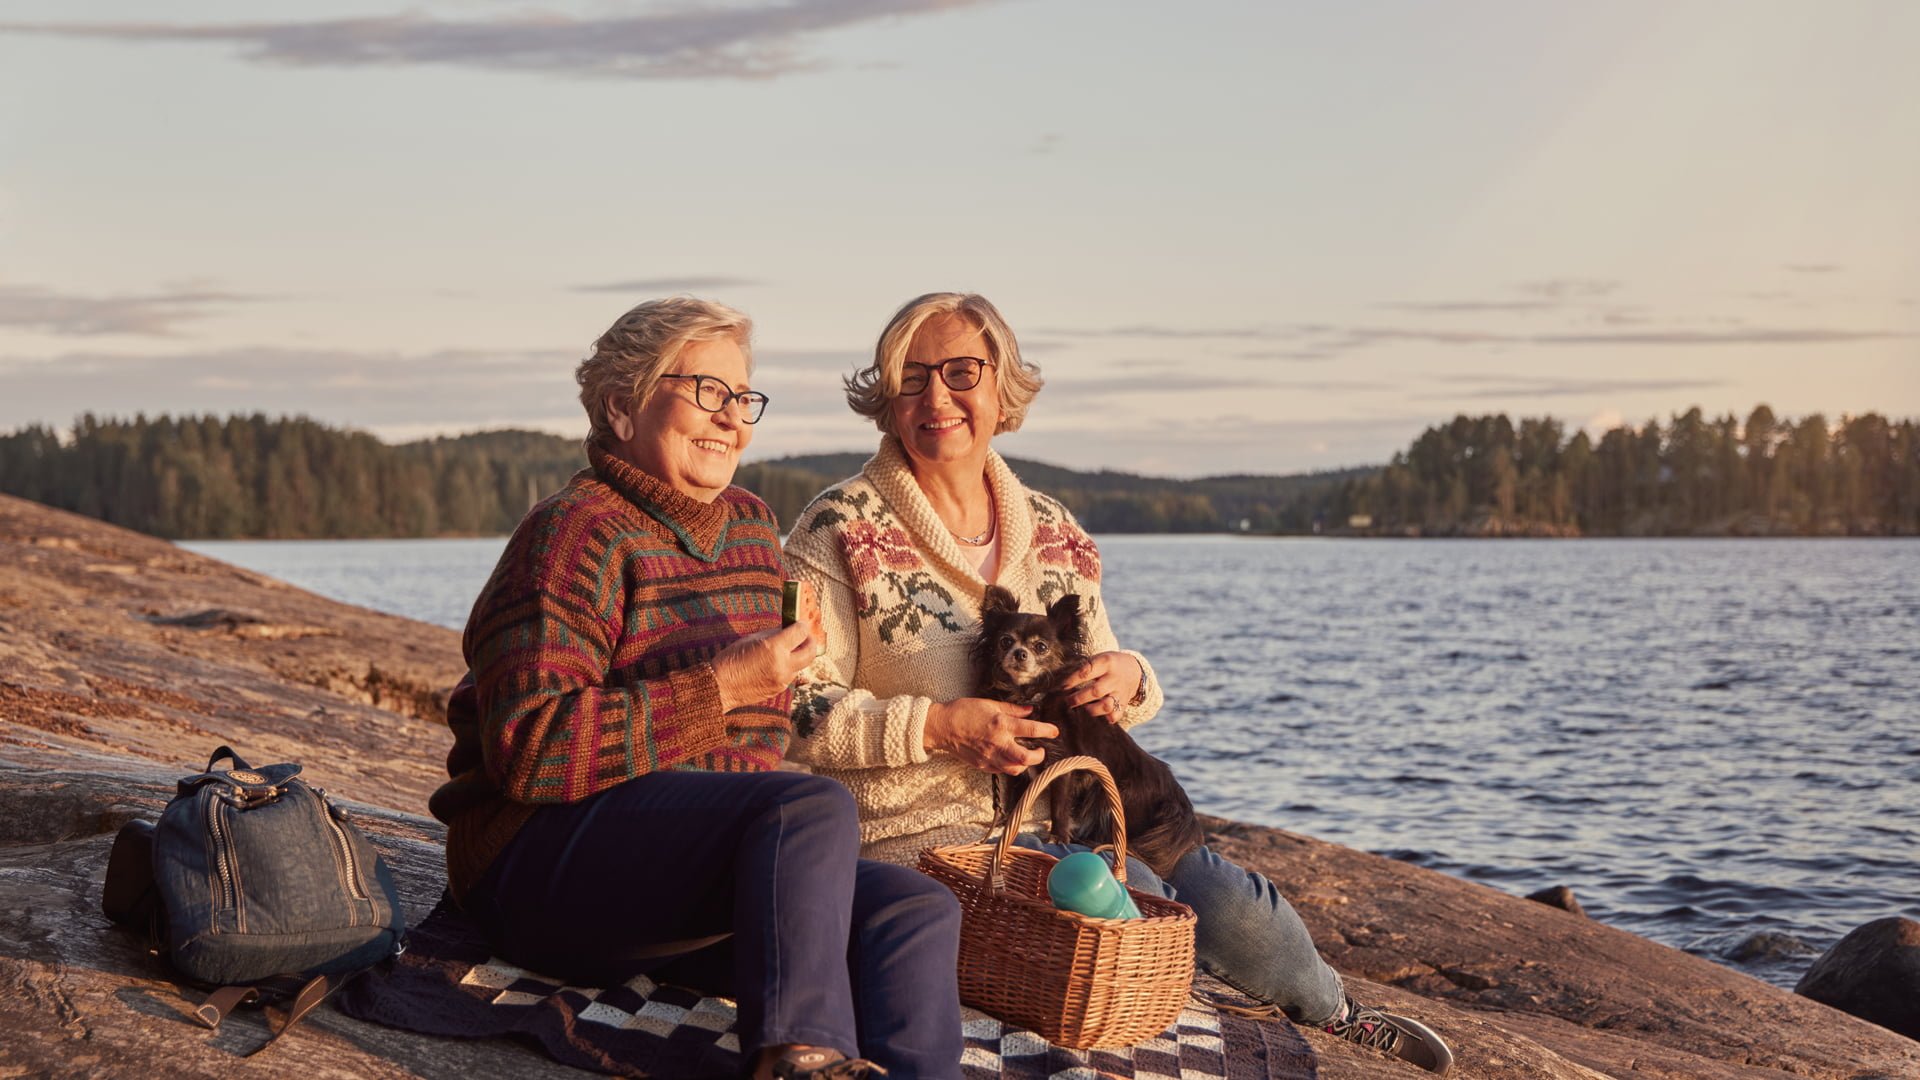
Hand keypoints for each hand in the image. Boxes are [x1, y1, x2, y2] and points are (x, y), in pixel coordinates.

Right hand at [713, 622, 816, 711]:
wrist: (721, 686)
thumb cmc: (732, 658)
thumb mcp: (752, 638)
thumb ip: (774, 634)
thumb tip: (787, 630)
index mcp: (775, 648)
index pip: (801, 633)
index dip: (802, 626)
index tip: (799, 624)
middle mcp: (783, 665)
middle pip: (811, 651)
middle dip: (810, 641)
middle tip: (804, 636)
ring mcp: (783, 679)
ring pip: (802, 665)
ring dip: (799, 655)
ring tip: (788, 650)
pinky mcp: (780, 689)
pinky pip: (791, 675)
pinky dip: (788, 667)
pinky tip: (776, 663)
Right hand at [924, 697, 1057, 775]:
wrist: (942, 727)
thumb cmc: (963, 711)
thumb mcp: (989, 704)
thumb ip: (1012, 709)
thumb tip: (1030, 710)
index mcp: (1001, 725)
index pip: (1032, 730)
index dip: (1047, 731)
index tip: (1054, 731)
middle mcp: (998, 743)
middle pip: (1027, 757)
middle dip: (1039, 755)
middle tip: (1041, 750)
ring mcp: (990, 756)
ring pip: (1016, 769)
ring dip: (1025, 763)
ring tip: (1026, 756)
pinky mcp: (983, 765)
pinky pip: (1002, 770)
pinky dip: (1010, 766)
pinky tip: (1009, 758)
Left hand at [1059, 651, 1143, 724]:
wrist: (1133, 669)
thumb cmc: (1108, 665)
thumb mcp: (1099, 659)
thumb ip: (1084, 669)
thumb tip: (1062, 684)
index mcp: (1106, 663)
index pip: (1086, 672)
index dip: (1072, 681)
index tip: (1062, 687)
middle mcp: (1114, 678)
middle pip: (1096, 691)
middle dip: (1078, 699)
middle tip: (1068, 702)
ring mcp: (1120, 692)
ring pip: (1106, 706)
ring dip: (1091, 710)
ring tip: (1083, 709)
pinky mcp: (1123, 704)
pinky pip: (1115, 715)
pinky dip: (1106, 718)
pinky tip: (1099, 716)